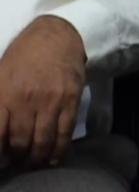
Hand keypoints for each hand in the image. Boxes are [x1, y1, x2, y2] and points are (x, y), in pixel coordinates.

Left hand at [0, 16, 86, 167]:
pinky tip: (54, 157)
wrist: (56, 36)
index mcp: (4, 93)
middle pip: (20, 142)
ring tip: (34, 162)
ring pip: (43, 141)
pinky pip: (65, 132)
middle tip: (17, 162)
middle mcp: (27, 99)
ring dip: (38, 158)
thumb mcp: (0, 76)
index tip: (0, 159)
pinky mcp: (71, 100)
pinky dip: (59, 150)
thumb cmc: (23, 56)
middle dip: (18, 158)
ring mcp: (51, 100)